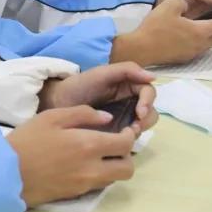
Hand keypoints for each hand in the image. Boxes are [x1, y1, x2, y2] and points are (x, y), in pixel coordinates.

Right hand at [7, 106, 135, 206]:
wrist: (7, 172)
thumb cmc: (28, 140)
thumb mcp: (52, 116)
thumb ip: (83, 113)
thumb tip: (107, 118)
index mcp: (89, 145)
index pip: (125, 144)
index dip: (130, 135)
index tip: (123, 129)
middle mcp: (93, 168)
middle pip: (128, 168)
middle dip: (126, 155)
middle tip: (114, 144)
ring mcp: (85, 184)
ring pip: (115, 179)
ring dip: (114, 166)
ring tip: (98, 154)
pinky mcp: (76, 194)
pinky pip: (98, 185)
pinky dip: (99, 174)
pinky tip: (83, 163)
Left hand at [38, 63, 158, 135]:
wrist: (58, 103)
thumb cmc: (79, 86)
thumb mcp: (101, 74)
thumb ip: (126, 70)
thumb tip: (153, 77)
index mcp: (127, 86)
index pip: (148, 92)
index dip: (148, 101)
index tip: (140, 111)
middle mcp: (129, 102)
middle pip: (150, 110)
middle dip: (146, 119)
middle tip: (134, 126)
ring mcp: (123, 118)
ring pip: (143, 125)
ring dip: (140, 129)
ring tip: (127, 134)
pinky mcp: (116, 132)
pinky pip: (130, 137)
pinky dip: (129, 139)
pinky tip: (119, 141)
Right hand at [112, 0, 211, 65]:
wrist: (141, 49)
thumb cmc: (155, 27)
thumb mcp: (170, 6)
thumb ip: (185, 3)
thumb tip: (189, 5)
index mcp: (202, 31)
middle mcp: (203, 43)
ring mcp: (195, 51)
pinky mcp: (187, 56)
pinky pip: (205, 44)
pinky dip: (209, 35)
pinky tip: (199, 28)